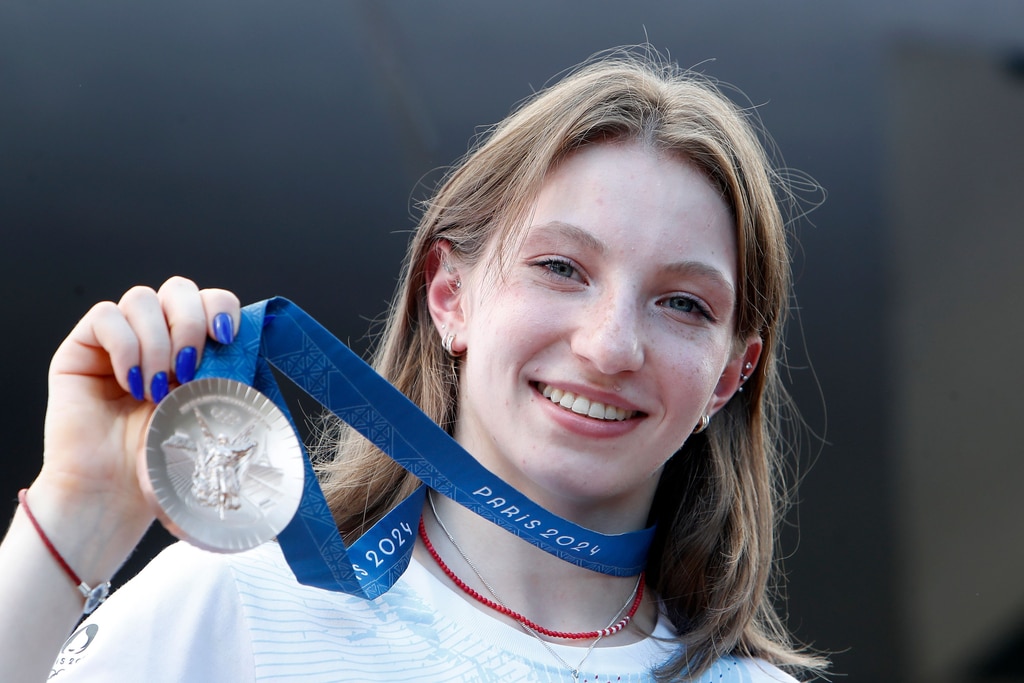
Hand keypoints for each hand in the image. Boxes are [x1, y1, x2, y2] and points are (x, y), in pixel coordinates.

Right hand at [33, 277, 240, 548]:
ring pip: (142, 298)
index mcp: (194, 348)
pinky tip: (131, 383)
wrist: (115, 494)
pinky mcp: (82, 348)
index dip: (221, 308)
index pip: (211, 300)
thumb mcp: (211, 417)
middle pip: (179, 288)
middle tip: (189, 369)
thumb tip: (260, 351)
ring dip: (157, 341)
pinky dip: (124, 346)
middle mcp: (157, 337)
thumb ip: (232, 379)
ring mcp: (118, 339)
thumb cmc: (163, 463)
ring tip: (157, 388)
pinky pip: (105, 316)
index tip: (226, 339)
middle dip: (190, 322)